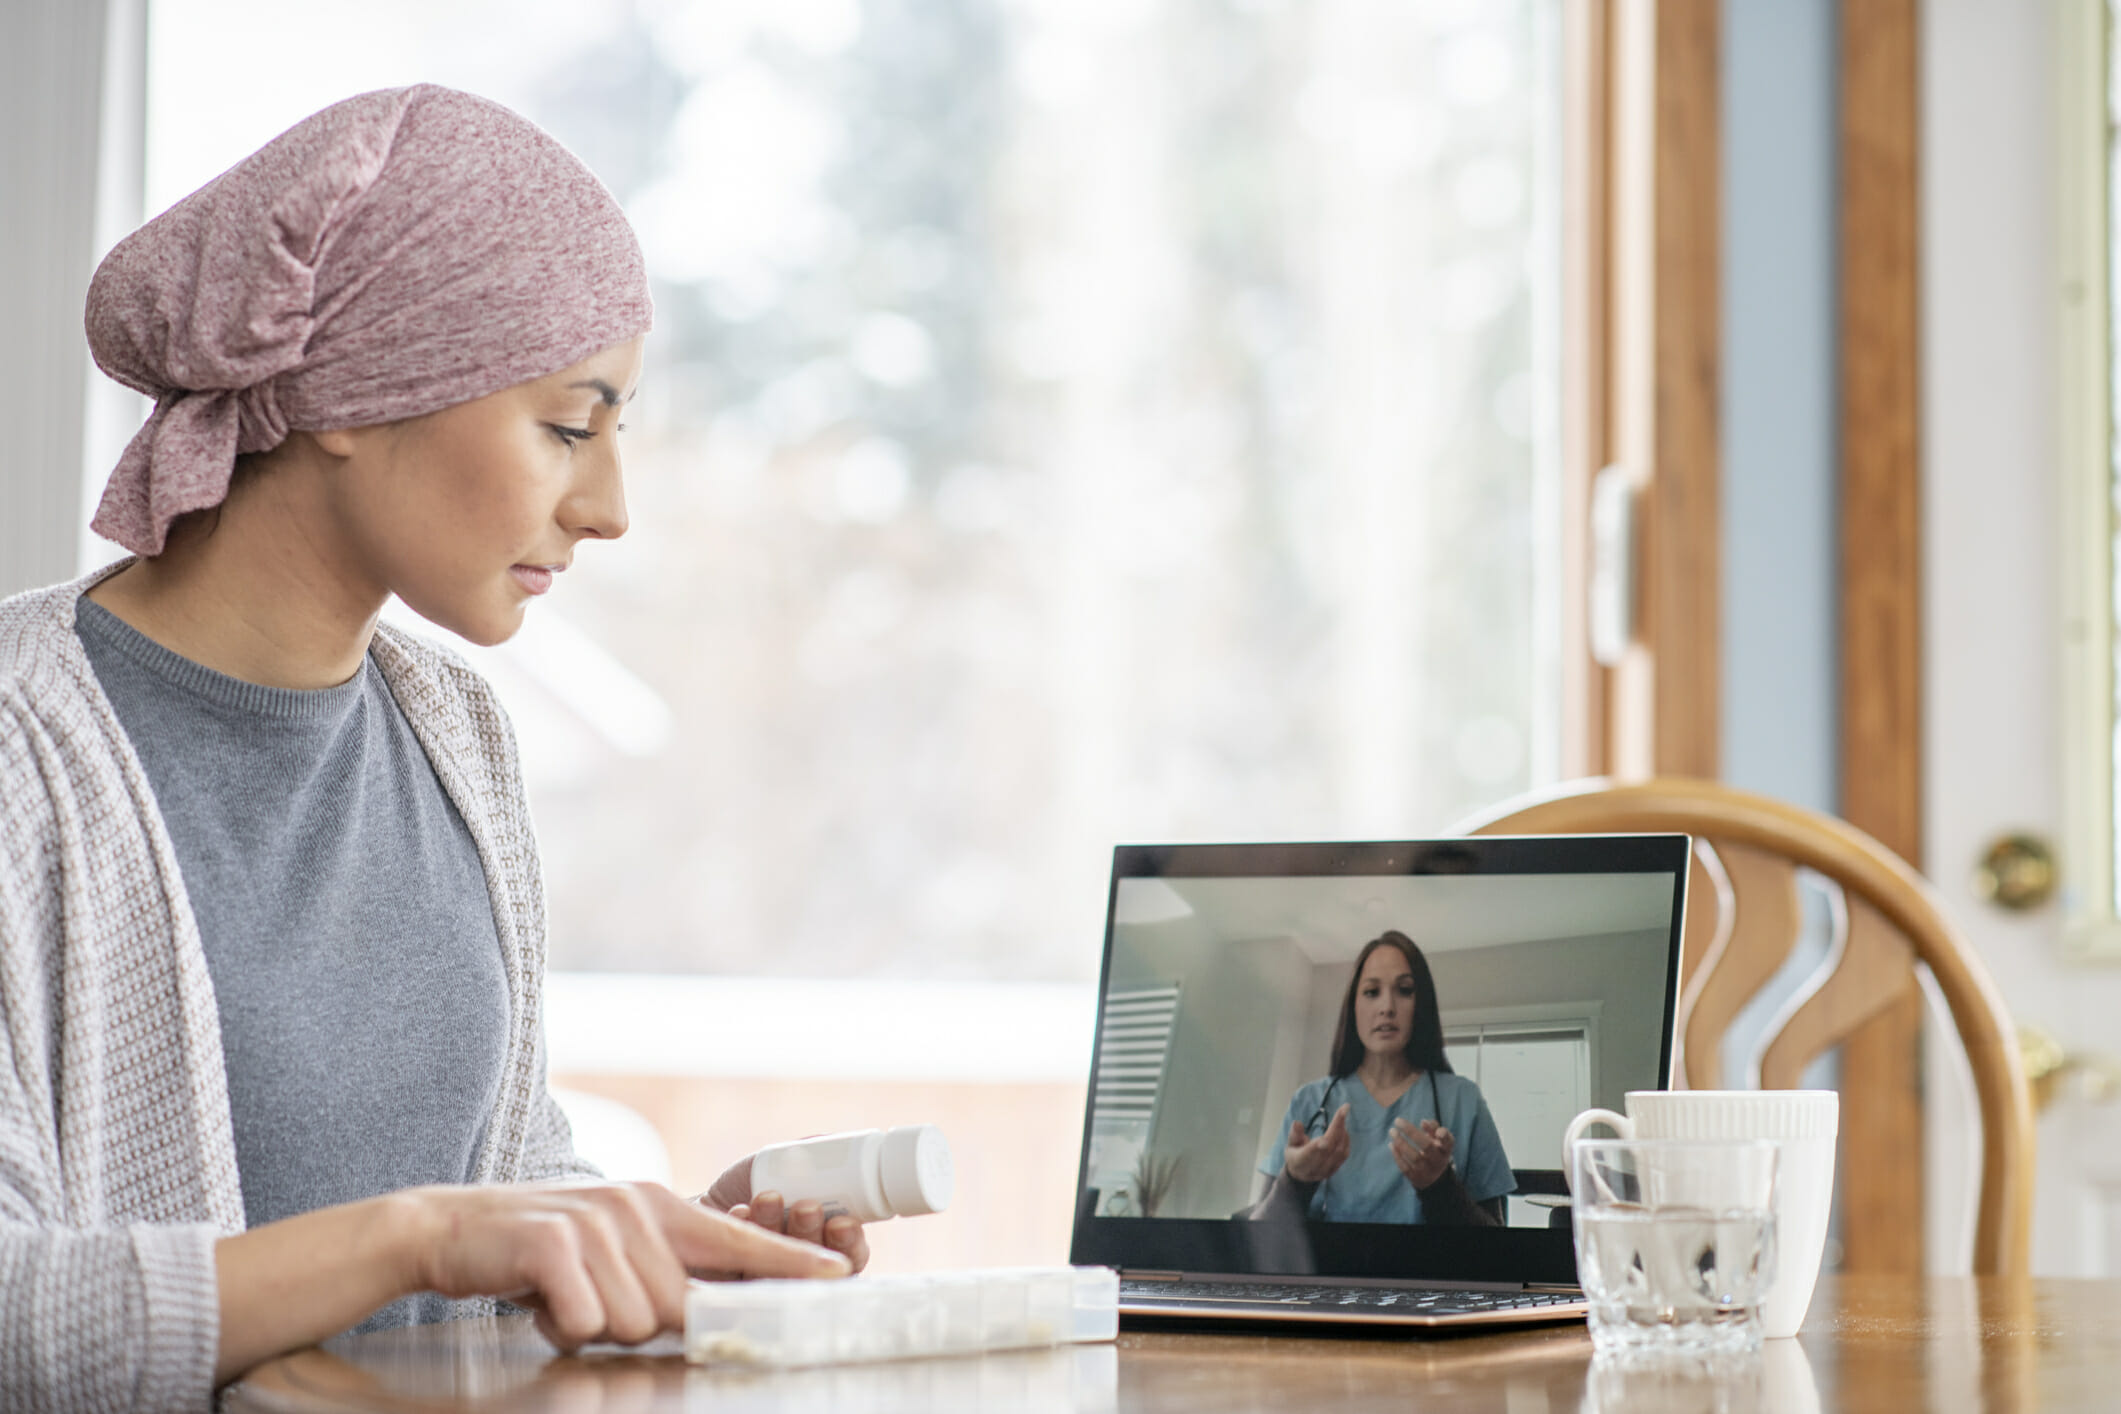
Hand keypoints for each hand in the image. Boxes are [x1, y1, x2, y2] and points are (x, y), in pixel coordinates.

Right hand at [402, 1180, 848, 1351]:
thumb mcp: (614, 1246)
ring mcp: (596, 1223)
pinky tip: (542, 1300)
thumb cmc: (541, 1249)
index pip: (739, 1239)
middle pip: (678, 1307)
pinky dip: (562, 1324)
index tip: (838, 1271)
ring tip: (564, 1295)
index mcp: (661, 1206)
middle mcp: (637, 1207)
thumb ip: (667, 1270)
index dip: (789, 1260)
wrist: (451, 1229)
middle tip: (591, 1298)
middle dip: (636, 1322)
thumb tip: (708, 1311)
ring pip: (633, 1322)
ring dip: (595, 1325)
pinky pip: (587, 1320)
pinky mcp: (553, 1245)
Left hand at [702, 1154, 871, 1273]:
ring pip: (783, 1276)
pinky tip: (739, 1211)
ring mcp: (766, 1287)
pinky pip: (742, 1280)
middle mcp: (801, 1271)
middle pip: (820, 1271)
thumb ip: (813, 1155)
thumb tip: (836, 1142)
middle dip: (814, 1235)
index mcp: (824, 1241)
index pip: (849, 1255)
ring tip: (768, 1198)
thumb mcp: (783, 1164)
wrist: (695, 1208)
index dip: (850, 1243)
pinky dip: (742, 1242)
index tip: (842, 1221)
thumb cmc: (747, 1188)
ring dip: (779, 1233)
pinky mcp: (733, 1295)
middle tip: (805, 1207)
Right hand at [1283, 1104, 1352, 1183]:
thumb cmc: (1294, 1155)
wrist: (1301, 1175)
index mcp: (1299, 1161)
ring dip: (1343, 1132)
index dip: (1317, 1147)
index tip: (1325, 1139)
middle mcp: (1314, 1168)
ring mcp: (1326, 1170)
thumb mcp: (1290, 1144)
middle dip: (1337, 1127)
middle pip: (1328, 1148)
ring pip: (1339, 1151)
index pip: (1309, 1154)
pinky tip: (1344, 1129)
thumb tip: (1297, 1123)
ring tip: (1342, 1116)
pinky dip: (1346, 1140)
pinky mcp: (1335, 1170)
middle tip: (1344, 1109)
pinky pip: (1344, 1155)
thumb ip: (1294, 1134)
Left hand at [1389, 1117, 1455, 1189]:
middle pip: (1427, 1146)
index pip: (1447, 1141)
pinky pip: (1405, 1167)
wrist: (1432, 1177)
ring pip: (1414, 1157)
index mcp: (1446, 1149)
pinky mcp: (1416, 1178)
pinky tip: (1391, 1144)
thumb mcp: (1438, 1140)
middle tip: (1397, 1120)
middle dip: (1411, 1132)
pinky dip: (1397, 1155)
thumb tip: (1424, 1122)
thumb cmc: (1434, 1150)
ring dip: (1401, 1143)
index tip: (1425, 1122)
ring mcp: (1427, 1171)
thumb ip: (1433, 1128)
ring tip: (1392, 1131)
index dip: (1442, 1134)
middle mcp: (1438, 1160)